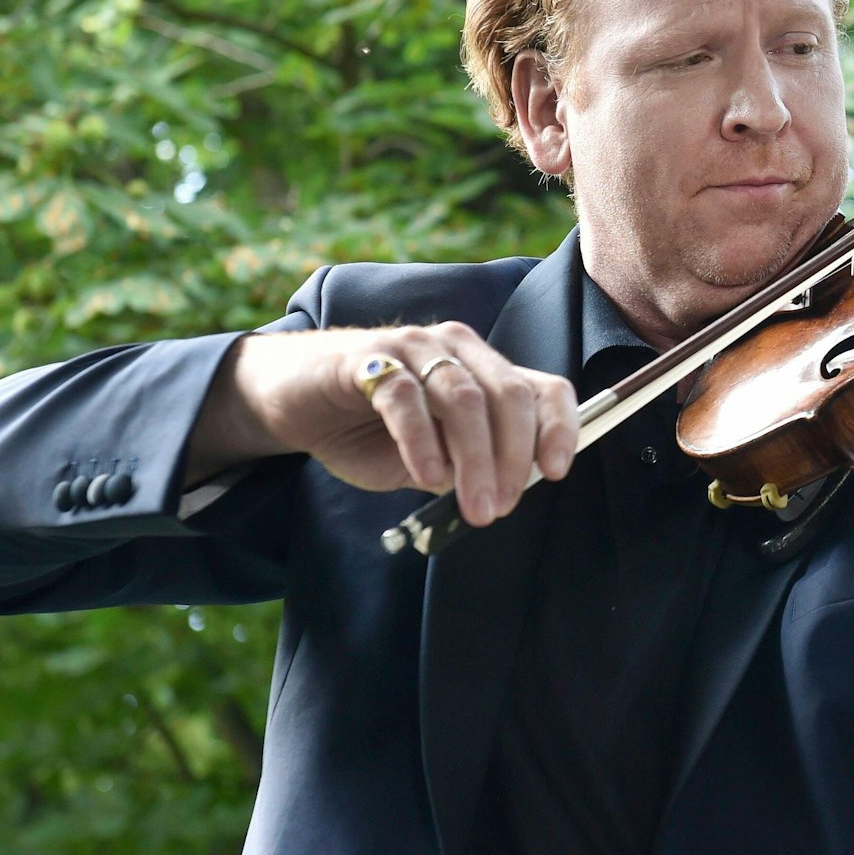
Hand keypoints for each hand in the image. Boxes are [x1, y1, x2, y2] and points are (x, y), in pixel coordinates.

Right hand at [186, 323, 578, 526]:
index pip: (543, 388)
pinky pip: (406, 398)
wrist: (294, 400)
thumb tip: (508, 492)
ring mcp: (415, 347)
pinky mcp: (368, 357)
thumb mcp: (433, 456)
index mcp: (485, 369)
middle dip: (513, 458)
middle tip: (502, 507)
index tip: (557, 472)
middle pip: (508, 396)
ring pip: (464, 398)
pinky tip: (427, 477)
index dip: (559, 427)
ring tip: (475, 507)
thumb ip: (469, 466)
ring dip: (476, 460)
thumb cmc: (371, 430)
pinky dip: (422, 442)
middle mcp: (458, 348)